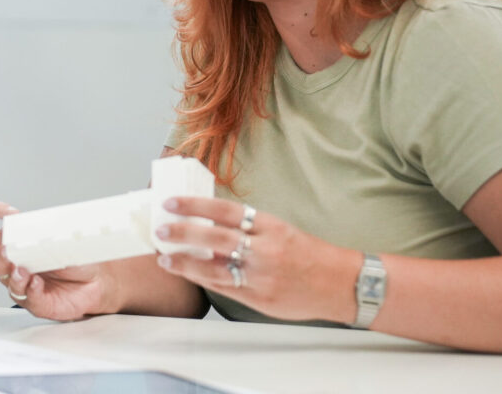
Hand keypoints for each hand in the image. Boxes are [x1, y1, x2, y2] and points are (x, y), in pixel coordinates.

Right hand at [0, 229, 114, 320]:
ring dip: (14, 277)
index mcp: (24, 251)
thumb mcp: (62, 242)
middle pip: (0, 265)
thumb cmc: (78, 260)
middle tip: (6, 252)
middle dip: (1, 259)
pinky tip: (36, 283)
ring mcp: (28, 287)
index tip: (4, 233)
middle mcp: (22, 269)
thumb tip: (37, 227)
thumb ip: (46, 236)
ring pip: (11, 284)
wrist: (97, 281)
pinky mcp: (39, 304)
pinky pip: (30, 299)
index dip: (1, 237)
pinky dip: (31, 291)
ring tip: (22, 271)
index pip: (4, 242)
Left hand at [152, 197, 360, 322]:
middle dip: (183, 233)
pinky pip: (224, 288)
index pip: (225, 211)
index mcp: (270, 226)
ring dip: (185, 263)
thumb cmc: (307, 254)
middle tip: (161, 230)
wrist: (340, 284)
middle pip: (215, 238)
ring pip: (214, 268)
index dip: (195, 205)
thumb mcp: (280, 231)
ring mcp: (261, 276)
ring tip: (164, 259)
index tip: (171, 202)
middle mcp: (264, 249)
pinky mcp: (260, 298)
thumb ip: (247, 229)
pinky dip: (203, 280)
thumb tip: (206, 225)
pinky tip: (187, 274)